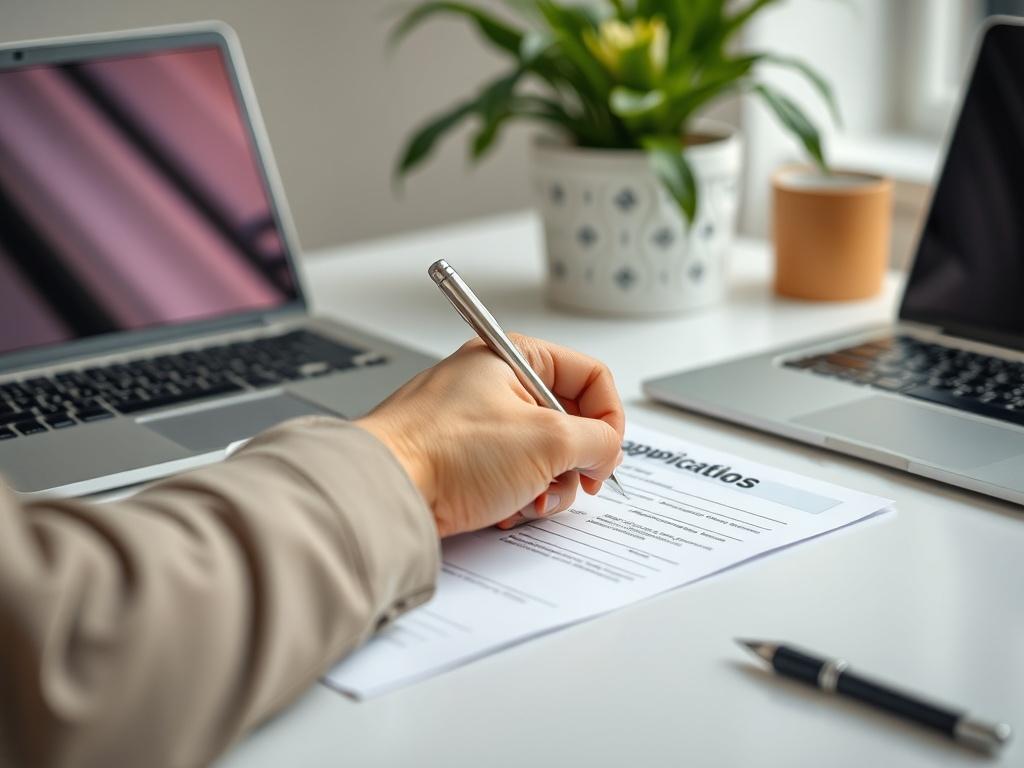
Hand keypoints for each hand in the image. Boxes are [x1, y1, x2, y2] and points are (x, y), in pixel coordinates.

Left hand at [357, 334, 624, 536]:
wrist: (385, 489)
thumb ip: (596, 440)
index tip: (605, 454)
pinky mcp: (464, 459)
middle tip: (570, 481)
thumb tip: (608, 450)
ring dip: (545, 486)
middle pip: (568, 421)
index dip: (608, 418)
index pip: (589, 377)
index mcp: (514, 358)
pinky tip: (500, 508)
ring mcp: (479, 423)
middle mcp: (496, 384)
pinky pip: (512, 476)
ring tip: (524, 498)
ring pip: (543, 455)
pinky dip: (515, 497)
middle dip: (572, 461)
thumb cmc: (444, 451)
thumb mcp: (546, 439)